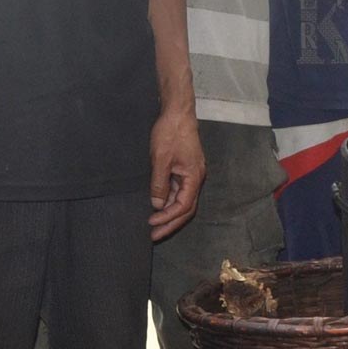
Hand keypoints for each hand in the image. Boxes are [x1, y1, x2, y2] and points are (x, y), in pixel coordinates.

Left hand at [149, 107, 204, 240]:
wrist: (177, 113)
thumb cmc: (170, 133)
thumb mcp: (160, 159)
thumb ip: (159, 184)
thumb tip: (157, 205)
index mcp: (194, 177)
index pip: (183, 206)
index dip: (168, 217)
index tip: (151, 223)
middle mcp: (196, 178)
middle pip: (186, 209)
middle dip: (170, 223)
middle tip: (154, 236)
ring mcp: (191, 174)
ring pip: (182, 201)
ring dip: (169, 213)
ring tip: (153, 225)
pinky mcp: (185, 169)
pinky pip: (178, 191)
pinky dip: (168, 200)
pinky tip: (157, 206)